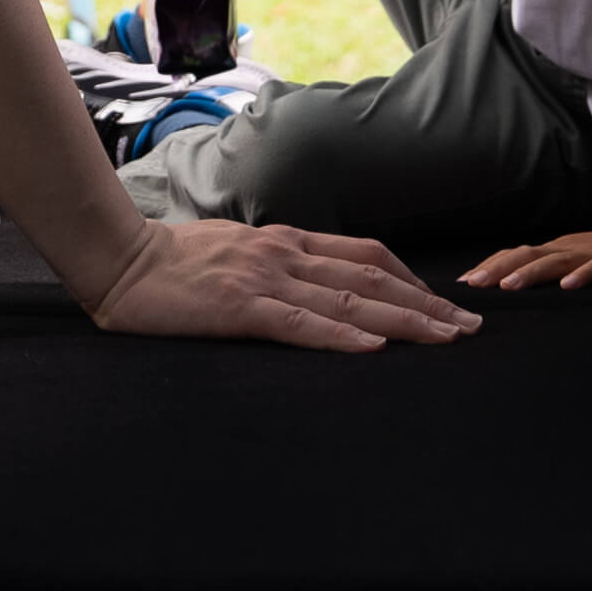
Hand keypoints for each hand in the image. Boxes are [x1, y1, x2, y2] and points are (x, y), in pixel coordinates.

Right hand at [89, 221, 483, 351]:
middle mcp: (286, 254)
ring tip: (447, 339)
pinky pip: (302, 324)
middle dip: (429, 304)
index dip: (413, 280)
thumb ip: (277, 265)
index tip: (448, 303)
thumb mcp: (238, 252)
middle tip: (472, 327)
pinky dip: (343, 337)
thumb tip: (314, 285)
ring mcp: (266, 279)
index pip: (368, 256)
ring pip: (351, 301)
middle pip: (375, 278)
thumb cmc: (173, 263)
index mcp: (286, 241)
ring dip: (406, 321)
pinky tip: (375, 349)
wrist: (120, 260)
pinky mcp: (241, 308)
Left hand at [460, 218, 591, 292]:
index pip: (514, 257)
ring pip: (556, 261)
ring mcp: (591, 254)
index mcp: (552, 253)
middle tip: (474, 286)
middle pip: (527, 256)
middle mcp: (566, 250)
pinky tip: (568, 287)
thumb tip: (506, 296)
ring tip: (509, 286)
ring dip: (531, 273)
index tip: (462, 284)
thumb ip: (544, 278)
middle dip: (498, 270)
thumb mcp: (568, 265)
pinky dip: (583, 275)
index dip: (488, 267)